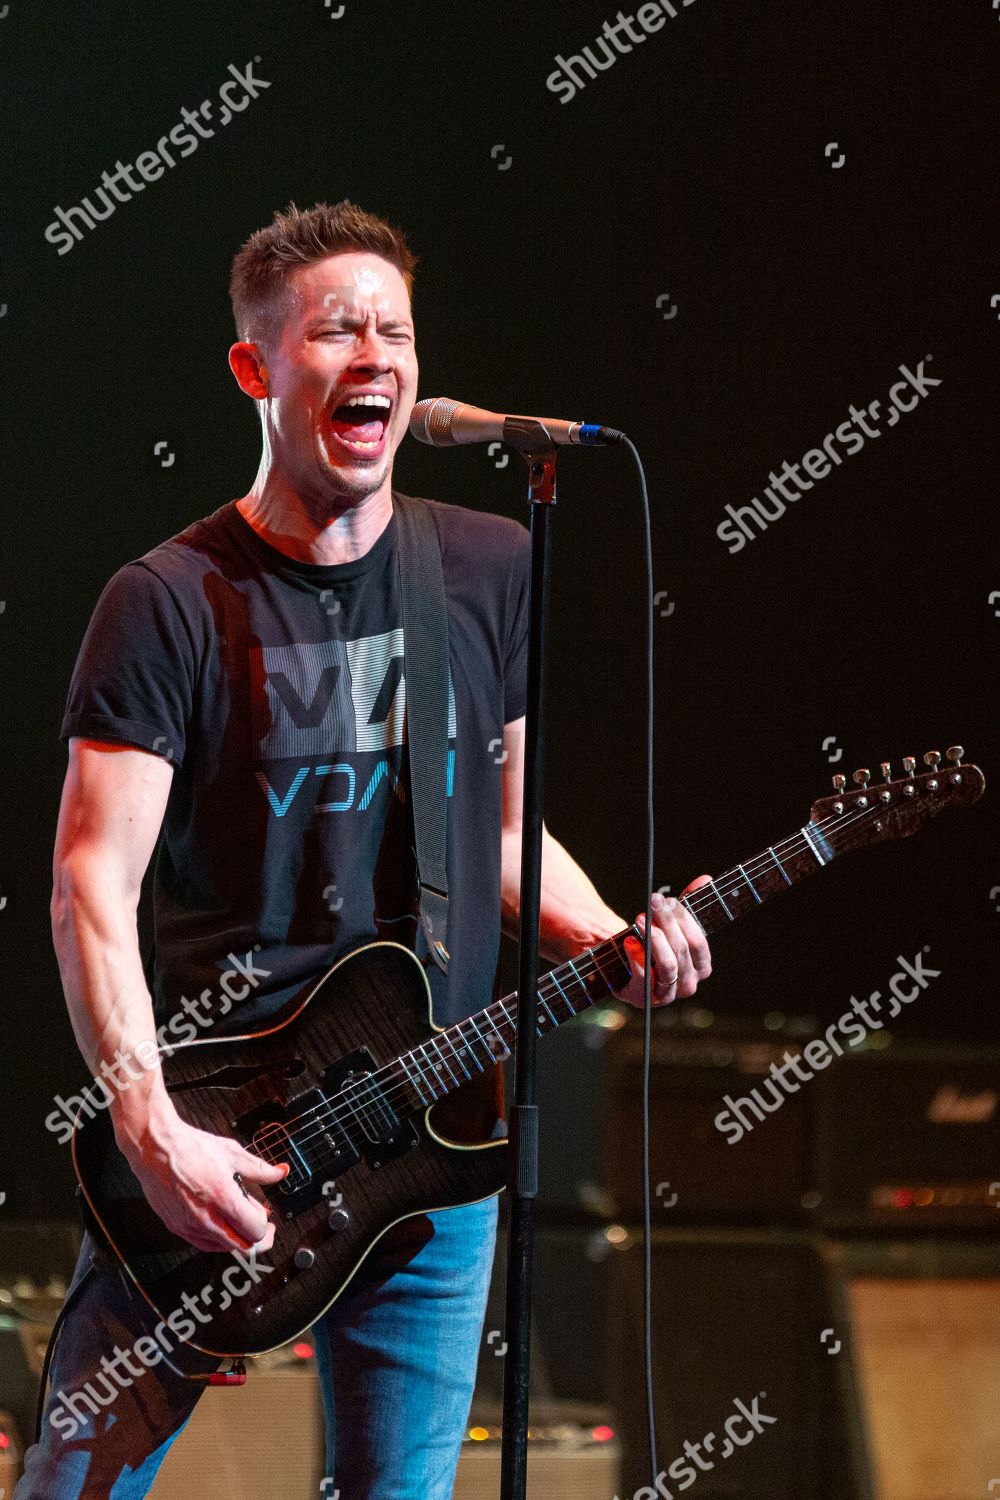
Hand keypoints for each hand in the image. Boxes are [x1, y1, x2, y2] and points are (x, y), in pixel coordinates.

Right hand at [119, 1106, 288, 1252]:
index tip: (267, 1216)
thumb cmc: (190, 1148)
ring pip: (223, 1249)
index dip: (266, 1225)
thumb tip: (279, 1173)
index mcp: (223, 1198)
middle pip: (242, 1247)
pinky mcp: (176, 1227)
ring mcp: (189, 1225)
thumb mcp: (232, 1153)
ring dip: (237, 1239)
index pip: (255, 1230)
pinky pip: (203, 1244)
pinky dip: (218, 1239)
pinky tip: (222, 1225)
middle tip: (262, 1227)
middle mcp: (206, 1217)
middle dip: (258, 1239)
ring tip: (240, 1221)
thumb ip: (260, 1168)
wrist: (155, 1148)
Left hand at [617, 877, 713, 1007]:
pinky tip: (629, 941)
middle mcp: (688, 984)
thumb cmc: (655, 944)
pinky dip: (637, 958)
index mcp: (701, 967)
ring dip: (654, 939)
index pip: (698, 943)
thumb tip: (705, 878)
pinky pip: (645, 979)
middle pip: (682, 951)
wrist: (626, 967)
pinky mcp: (645, 999)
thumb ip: (688, 904)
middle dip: (667, 923)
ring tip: (640, 919)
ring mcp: (668, 994)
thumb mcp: (672, 924)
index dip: (684, 920)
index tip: (668, 900)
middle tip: (653, 902)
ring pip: (668, 965)